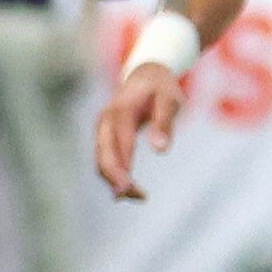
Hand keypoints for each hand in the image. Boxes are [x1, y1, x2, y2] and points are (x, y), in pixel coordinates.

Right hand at [93, 58, 184, 201]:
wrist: (145, 75)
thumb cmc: (161, 88)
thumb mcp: (170, 101)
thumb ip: (164, 124)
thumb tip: (160, 151)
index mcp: (121, 111)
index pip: (119, 147)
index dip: (122, 171)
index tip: (132, 191)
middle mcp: (105, 121)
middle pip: (103, 157)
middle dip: (117, 181)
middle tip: (141, 197)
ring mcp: (101, 128)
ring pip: (101, 161)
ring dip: (116, 181)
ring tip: (141, 196)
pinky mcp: (103, 136)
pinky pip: (104, 159)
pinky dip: (114, 175)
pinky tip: (129, 188)